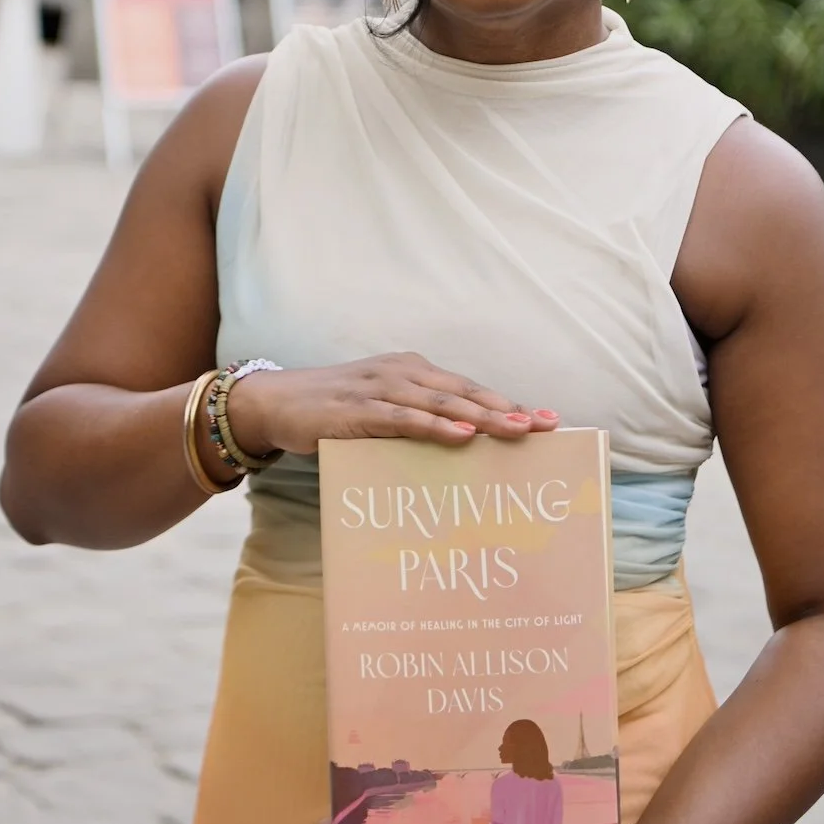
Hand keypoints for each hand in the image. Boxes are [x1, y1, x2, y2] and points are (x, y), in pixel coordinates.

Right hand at [225, 353, 557, 459]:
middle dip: (509, 410)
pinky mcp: (359, 411)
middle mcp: (403, 373)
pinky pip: (405, 419)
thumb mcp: (381, 410)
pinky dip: (436, 426)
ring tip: (517, 430)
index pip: (470, 389)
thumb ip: (415, 421)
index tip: (547, 420)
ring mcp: (382, 389)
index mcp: (413, 371)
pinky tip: (462, 436)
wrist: (275, 401)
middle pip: (466, 393)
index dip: (508, 404)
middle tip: (546, 427)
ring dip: (483, 417)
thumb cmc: (333, 411)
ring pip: (443, 403)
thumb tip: (458, 451)